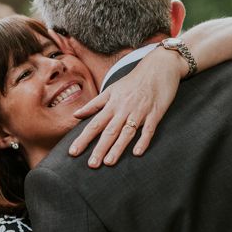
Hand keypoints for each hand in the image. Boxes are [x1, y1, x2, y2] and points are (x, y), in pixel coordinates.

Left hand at [68, 48, 182, 166]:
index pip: (94, 124)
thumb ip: (94, 104)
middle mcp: (123, 109)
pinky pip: (149, 129)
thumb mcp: (111, 89)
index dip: (83, 139)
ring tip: (109, 162)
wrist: (159, 67)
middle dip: (99, 148)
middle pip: (109, 131)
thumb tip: (75, 115)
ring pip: (127, 132)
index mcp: (111, 104)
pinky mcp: (155, 113)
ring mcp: (140, 111)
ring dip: (118, 147)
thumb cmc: (133, 80)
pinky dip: (143, 140)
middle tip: (91, 164)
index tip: (73, 152)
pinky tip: (138, 152)